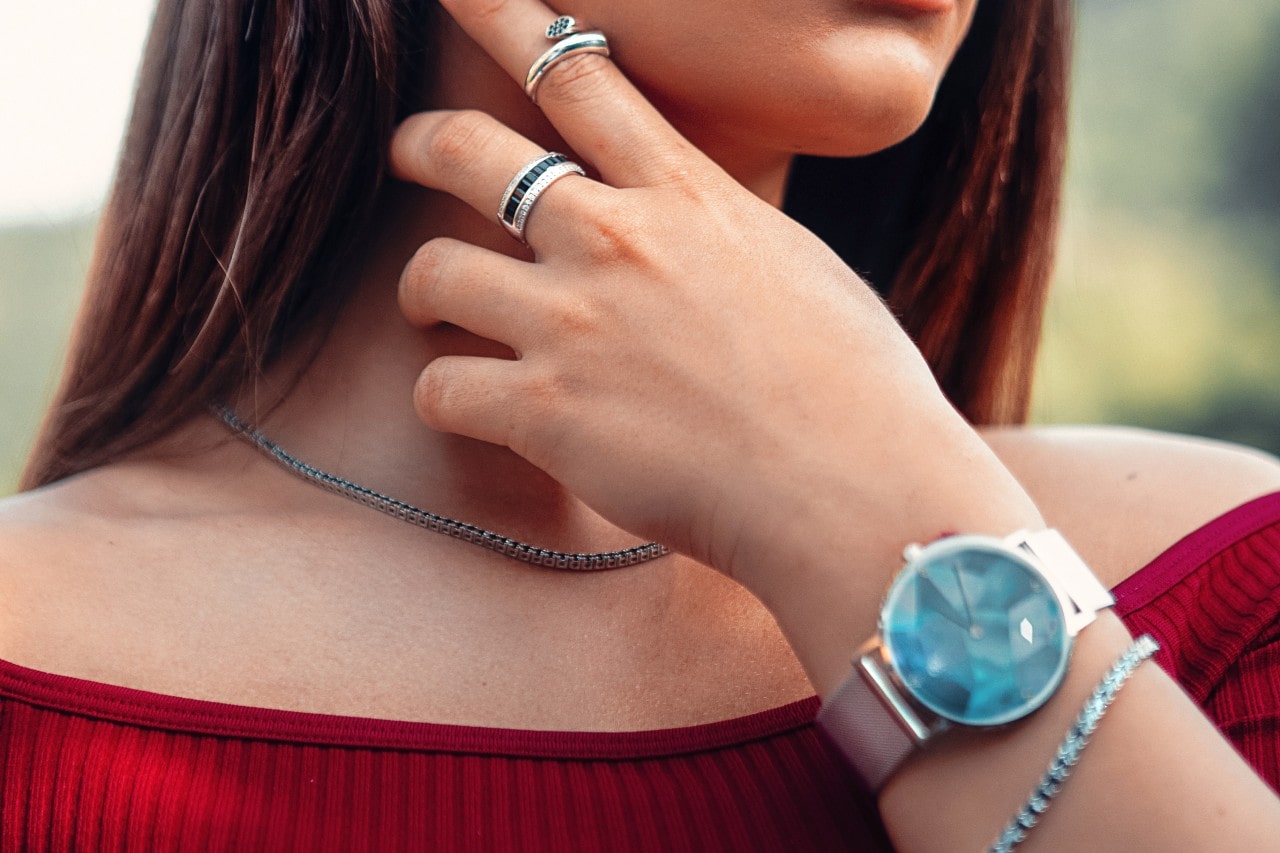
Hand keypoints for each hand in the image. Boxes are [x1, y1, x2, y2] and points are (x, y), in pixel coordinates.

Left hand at [389, 0, 1039, 596]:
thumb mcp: (798, 270)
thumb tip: (695, 232)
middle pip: (468, 151)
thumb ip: (721, 235)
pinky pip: (440, 388)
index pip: (572, 71)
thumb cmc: (856, 388)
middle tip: (405, 154)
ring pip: (430, 272)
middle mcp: (615, 241)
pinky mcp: (546, 414)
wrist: (856, 490)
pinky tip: (470, 408)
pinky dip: (443, 396)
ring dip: (419, 289)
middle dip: (418, 143)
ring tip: (432, 311)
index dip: (499, 13)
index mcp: (684, 195)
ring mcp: (573, 324)